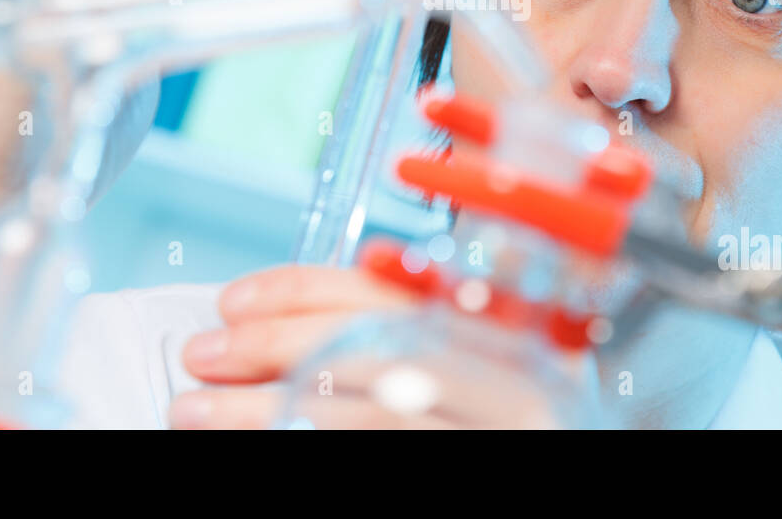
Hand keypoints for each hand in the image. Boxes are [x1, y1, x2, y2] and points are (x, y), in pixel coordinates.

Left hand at [169, 264, 577, 428]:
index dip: (299, 288)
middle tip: (202, 358)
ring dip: (263, 412)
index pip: (390, 290)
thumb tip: (277, 330)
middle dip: (272, 346)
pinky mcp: (477, 464)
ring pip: (362, 412)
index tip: (233, 302)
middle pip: (371, 344)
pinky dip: (306, 445)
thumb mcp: (464, 365)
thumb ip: (398, 340)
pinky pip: (376, 456)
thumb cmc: (496, 407)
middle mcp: (506, 375)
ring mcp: (493, 427)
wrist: (587, 491)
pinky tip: (263, 447)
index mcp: (501, 330)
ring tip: (195, 411)